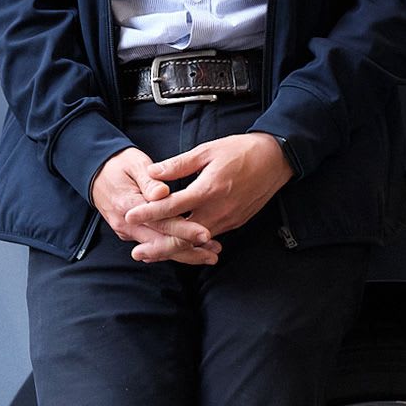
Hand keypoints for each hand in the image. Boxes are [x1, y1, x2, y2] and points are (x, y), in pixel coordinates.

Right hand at [90, 147, 222, 264]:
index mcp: (128, 205)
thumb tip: (163, 193)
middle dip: (189, 249)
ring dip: (185, 253)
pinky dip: (173, 249)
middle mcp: (126, 224)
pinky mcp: (131, 233)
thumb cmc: (119, 164)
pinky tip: (193, 251)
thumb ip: (149, 180)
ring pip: (159, 248)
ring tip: (210, 255)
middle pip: (161, 242)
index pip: (160, 222)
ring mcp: (127, 231)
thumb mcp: (135, 163)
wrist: (94, 172)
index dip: (184, 229)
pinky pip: (154, 244)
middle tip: (215, 252)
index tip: (206, 234)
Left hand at [122, 133, 292, 244]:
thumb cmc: (241, 151)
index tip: (130, 216)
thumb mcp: (207, 151)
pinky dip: (191, 245)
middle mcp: (218, 210)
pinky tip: (178, 248)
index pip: (172, 206)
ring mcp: (227, 220)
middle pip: (183, 236)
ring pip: (195, 242)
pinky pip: (208, 238)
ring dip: (173, 250)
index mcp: (208, 189)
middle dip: (158, 247)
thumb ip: (178, 164)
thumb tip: (153, 173)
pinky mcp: (234, 223)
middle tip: (136, 253)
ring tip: (151, 254)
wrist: (275, 161)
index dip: (149, 212)